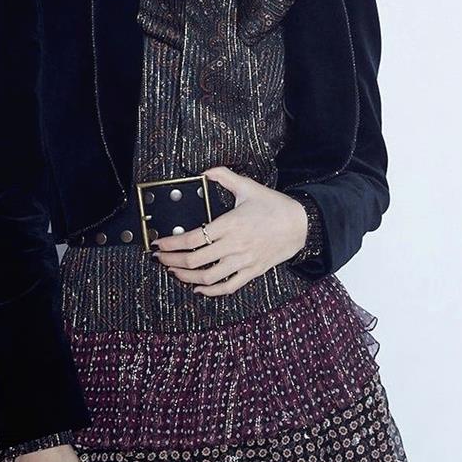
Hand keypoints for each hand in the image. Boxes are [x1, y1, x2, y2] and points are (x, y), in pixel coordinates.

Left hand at [151, 166, 308, 295]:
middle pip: (196, 260)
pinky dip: (210, 290)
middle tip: (160, 259)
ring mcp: (243, 261)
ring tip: (174, 272)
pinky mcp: (252, 272)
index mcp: (230, 224)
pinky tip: (198, 287)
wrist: (301, 225)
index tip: (160, 244)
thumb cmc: (274, 206)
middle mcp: (234, 245)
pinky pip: (228, 287)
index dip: (172, 244)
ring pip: (208, 276)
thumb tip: (206, 171)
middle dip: (173, 261)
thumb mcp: (248, 187)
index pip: (194, 238)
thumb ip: (224, 177)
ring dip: (186, 277)